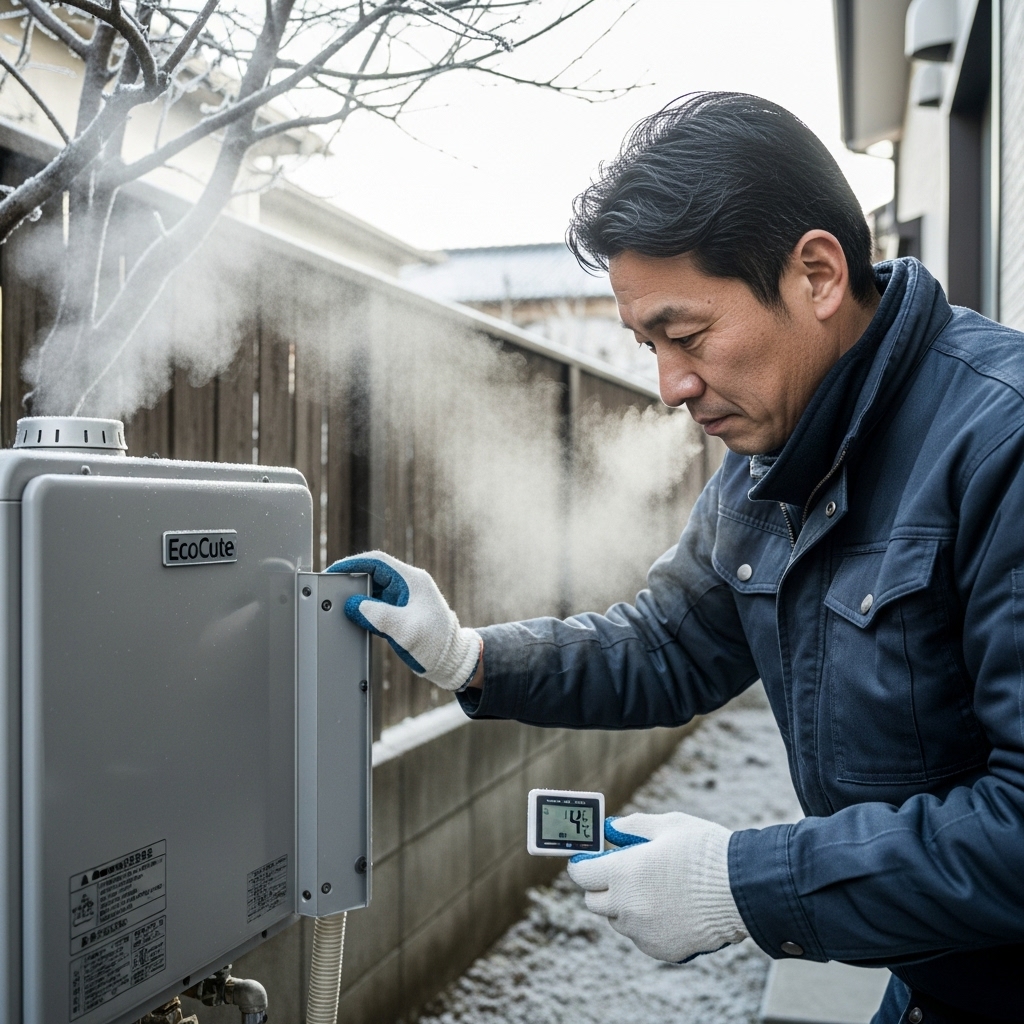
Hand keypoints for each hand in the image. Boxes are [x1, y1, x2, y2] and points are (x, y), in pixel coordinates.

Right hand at [327, 551, 481, 690]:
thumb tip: (352, 605)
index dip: (353, 563)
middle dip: (353, 580)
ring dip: (359, 596)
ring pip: (374, 590)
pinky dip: (366, 609)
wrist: (452, 661)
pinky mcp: (402, 612)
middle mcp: (409, 585)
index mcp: (413, 580)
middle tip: (333, 589)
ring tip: (341, 604)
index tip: (334, 571)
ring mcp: (405, 598)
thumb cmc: (437, 644)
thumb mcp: (404, 629)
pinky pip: (378, 604)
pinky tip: (356, 617)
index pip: (378, 562)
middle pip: (374, 573)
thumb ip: (377, 615)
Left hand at [566, 812, 747, 962]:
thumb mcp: (667, 825)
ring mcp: (643, 932)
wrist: (743, 889)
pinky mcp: (662, 949)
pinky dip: (647, 924)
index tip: (589, 860)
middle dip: (601, 886)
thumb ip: (632, 827)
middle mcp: (627, 907)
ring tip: (653, 888)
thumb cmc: (705, 851)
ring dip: (625, 905)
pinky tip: (669, 907)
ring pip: (618, 920)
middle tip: (621, 872)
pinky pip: (642, 936)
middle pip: (593, 901)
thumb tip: (611, 828)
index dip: (583, 864)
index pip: (581, 874)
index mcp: (623, 874)